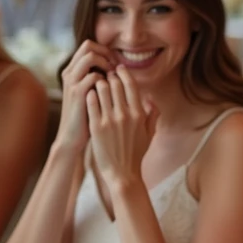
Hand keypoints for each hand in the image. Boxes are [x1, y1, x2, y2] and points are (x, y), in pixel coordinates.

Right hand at [56, 41, 113, 147]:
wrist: (73, 137)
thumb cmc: (87, 116)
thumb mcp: (92, 93)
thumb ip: (99, 79)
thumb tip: (118, 67)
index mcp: (74, 70)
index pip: (89, 46)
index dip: (105, 51)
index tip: (116, 65)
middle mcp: (70, 72)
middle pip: (88, 46)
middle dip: (106, 53)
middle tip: (116, 68)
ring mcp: (72, 82)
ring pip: (90, 57)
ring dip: (107, 64)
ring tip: (114, 78)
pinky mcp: (77, 93)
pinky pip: (94, 76)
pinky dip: (106, 80)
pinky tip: (111, 91)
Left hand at [86, 66, 156, 184]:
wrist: (122, 173)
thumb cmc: (136, 154)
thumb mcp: (149, 134)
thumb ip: (152, 114)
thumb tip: (150, 98)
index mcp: (139, 114)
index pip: (131, 86)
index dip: (124, 74)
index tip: (118, 69)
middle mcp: (125, 114)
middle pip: (116, 85)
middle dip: (110, 76)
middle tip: (105, 73)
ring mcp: (110, 120)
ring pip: (102, 90)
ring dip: (99, 83)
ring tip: (96, 82)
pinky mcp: (96, 126)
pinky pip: (92, 103)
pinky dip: (90, 94)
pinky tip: (89, 93)